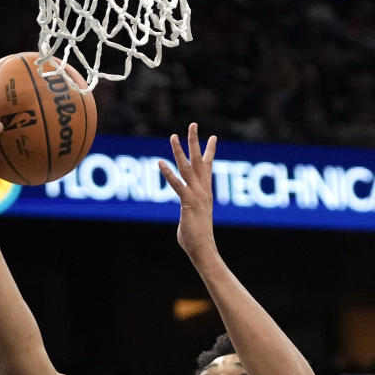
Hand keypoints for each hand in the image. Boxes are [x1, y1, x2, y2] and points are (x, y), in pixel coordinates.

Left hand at [158, 123, 217, 261]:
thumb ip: (187, 213)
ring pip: (188, 168)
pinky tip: (160, 162)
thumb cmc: (197, 241)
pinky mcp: (188, 203)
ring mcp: (197, 195)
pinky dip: (168, 173)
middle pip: (199, 161)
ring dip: (180, 151)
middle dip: (195, 142)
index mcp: (206, 193)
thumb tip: (185, 218)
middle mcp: (203, 191)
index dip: (210, 152)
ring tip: (173, 136)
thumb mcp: (191, 221)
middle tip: (192, 125)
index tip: (213, 138)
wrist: (204, 250)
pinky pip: (177, 185)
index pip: (208, 168)